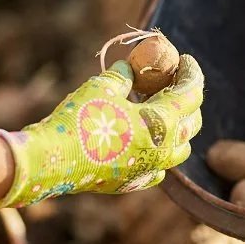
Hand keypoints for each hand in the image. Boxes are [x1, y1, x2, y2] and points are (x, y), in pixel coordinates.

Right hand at [0, 56, 202, 210]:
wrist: (51, 161)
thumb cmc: (79, 119)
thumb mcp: (103, 86)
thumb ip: (124, 75)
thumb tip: (131, 68)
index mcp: (161, 122)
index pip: (191, 93)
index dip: (191, 73)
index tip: (185, 60)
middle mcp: (163, 149)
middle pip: (192, 122)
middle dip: (189, 100)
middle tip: (175, 84)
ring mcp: (150, 169)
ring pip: (180, 149)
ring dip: (178, 128)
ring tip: (163, 112)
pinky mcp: (134, 183)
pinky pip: (159, 168)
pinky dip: (159, 152)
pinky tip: (145, 141)